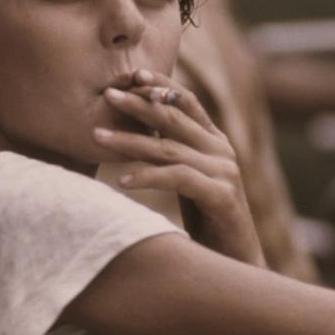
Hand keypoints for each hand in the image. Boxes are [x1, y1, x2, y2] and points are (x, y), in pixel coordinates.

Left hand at [94, 69, 263, 264]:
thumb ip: (170, 153)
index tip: (131, 75)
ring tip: (97, 137)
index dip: (160, 84)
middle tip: (106, 94)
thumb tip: (134, 132)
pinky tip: (122, 181)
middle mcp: (221, 150)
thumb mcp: (187, 178)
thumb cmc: (206, 219)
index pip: (186, 102)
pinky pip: (178, 179)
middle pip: (174, 119)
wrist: (237, 259)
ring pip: (169, 148)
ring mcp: (223, 172)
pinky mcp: (221, 196)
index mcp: (214, 140)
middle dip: (138, 105)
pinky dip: (148, 177)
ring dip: (130, 141)